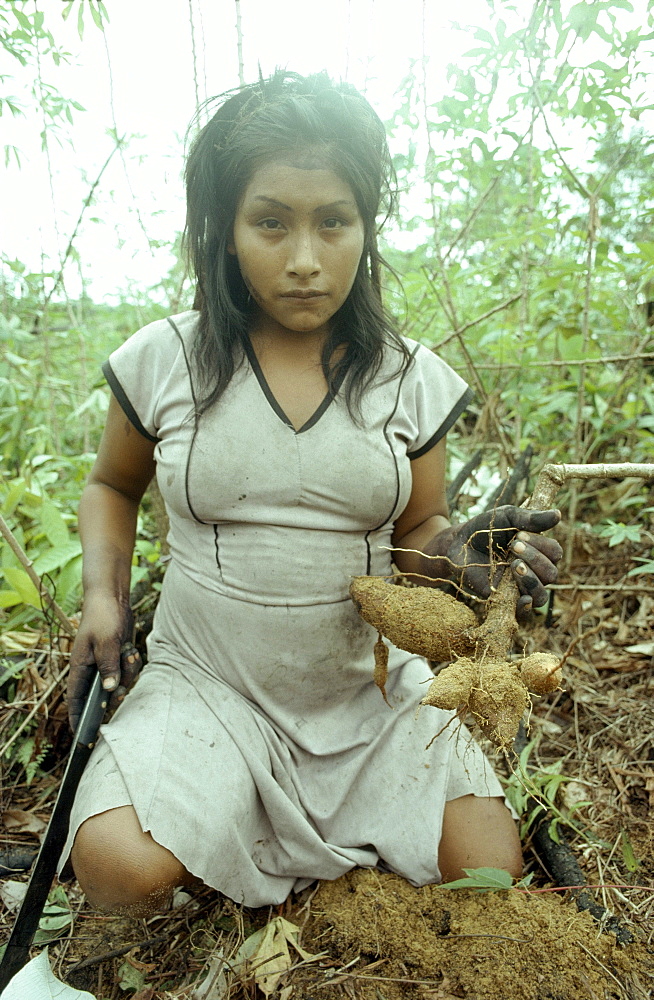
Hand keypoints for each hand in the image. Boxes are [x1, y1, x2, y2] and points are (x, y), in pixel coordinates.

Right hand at [68, 595, 141, 729]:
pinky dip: (133, 662)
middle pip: (103, 694)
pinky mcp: (118, 657)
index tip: (82, 735)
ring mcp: (106, 662)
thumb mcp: (106, 643)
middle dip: (116, 691)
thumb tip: (109, 691)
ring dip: (128, 671)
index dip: (77, 717)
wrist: (113, 598)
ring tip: (128, 653)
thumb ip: (108, 667)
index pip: (75, 698)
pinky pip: (129, 670)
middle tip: (122, 690)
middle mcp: (92, 668)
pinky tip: (131, 649)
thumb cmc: (103, 617)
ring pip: (120, 681)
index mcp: (80, 666)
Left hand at [427, 505, 561, 608]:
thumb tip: (558, 514)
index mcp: (537, 551)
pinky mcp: (504, 600)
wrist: (458, 543)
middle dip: (535, 559)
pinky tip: (523, 597)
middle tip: (514, 546)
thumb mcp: (507, 517)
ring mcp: (519, 587)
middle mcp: (533, 571)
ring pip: (541, 594)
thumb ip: (531, 518)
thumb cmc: (485, 528)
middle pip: (551, 573)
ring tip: (514, 565)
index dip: (542, 544)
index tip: (519, 535)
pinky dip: (527, 605)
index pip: (554, 553)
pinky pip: (524, 611)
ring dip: (532, 578)